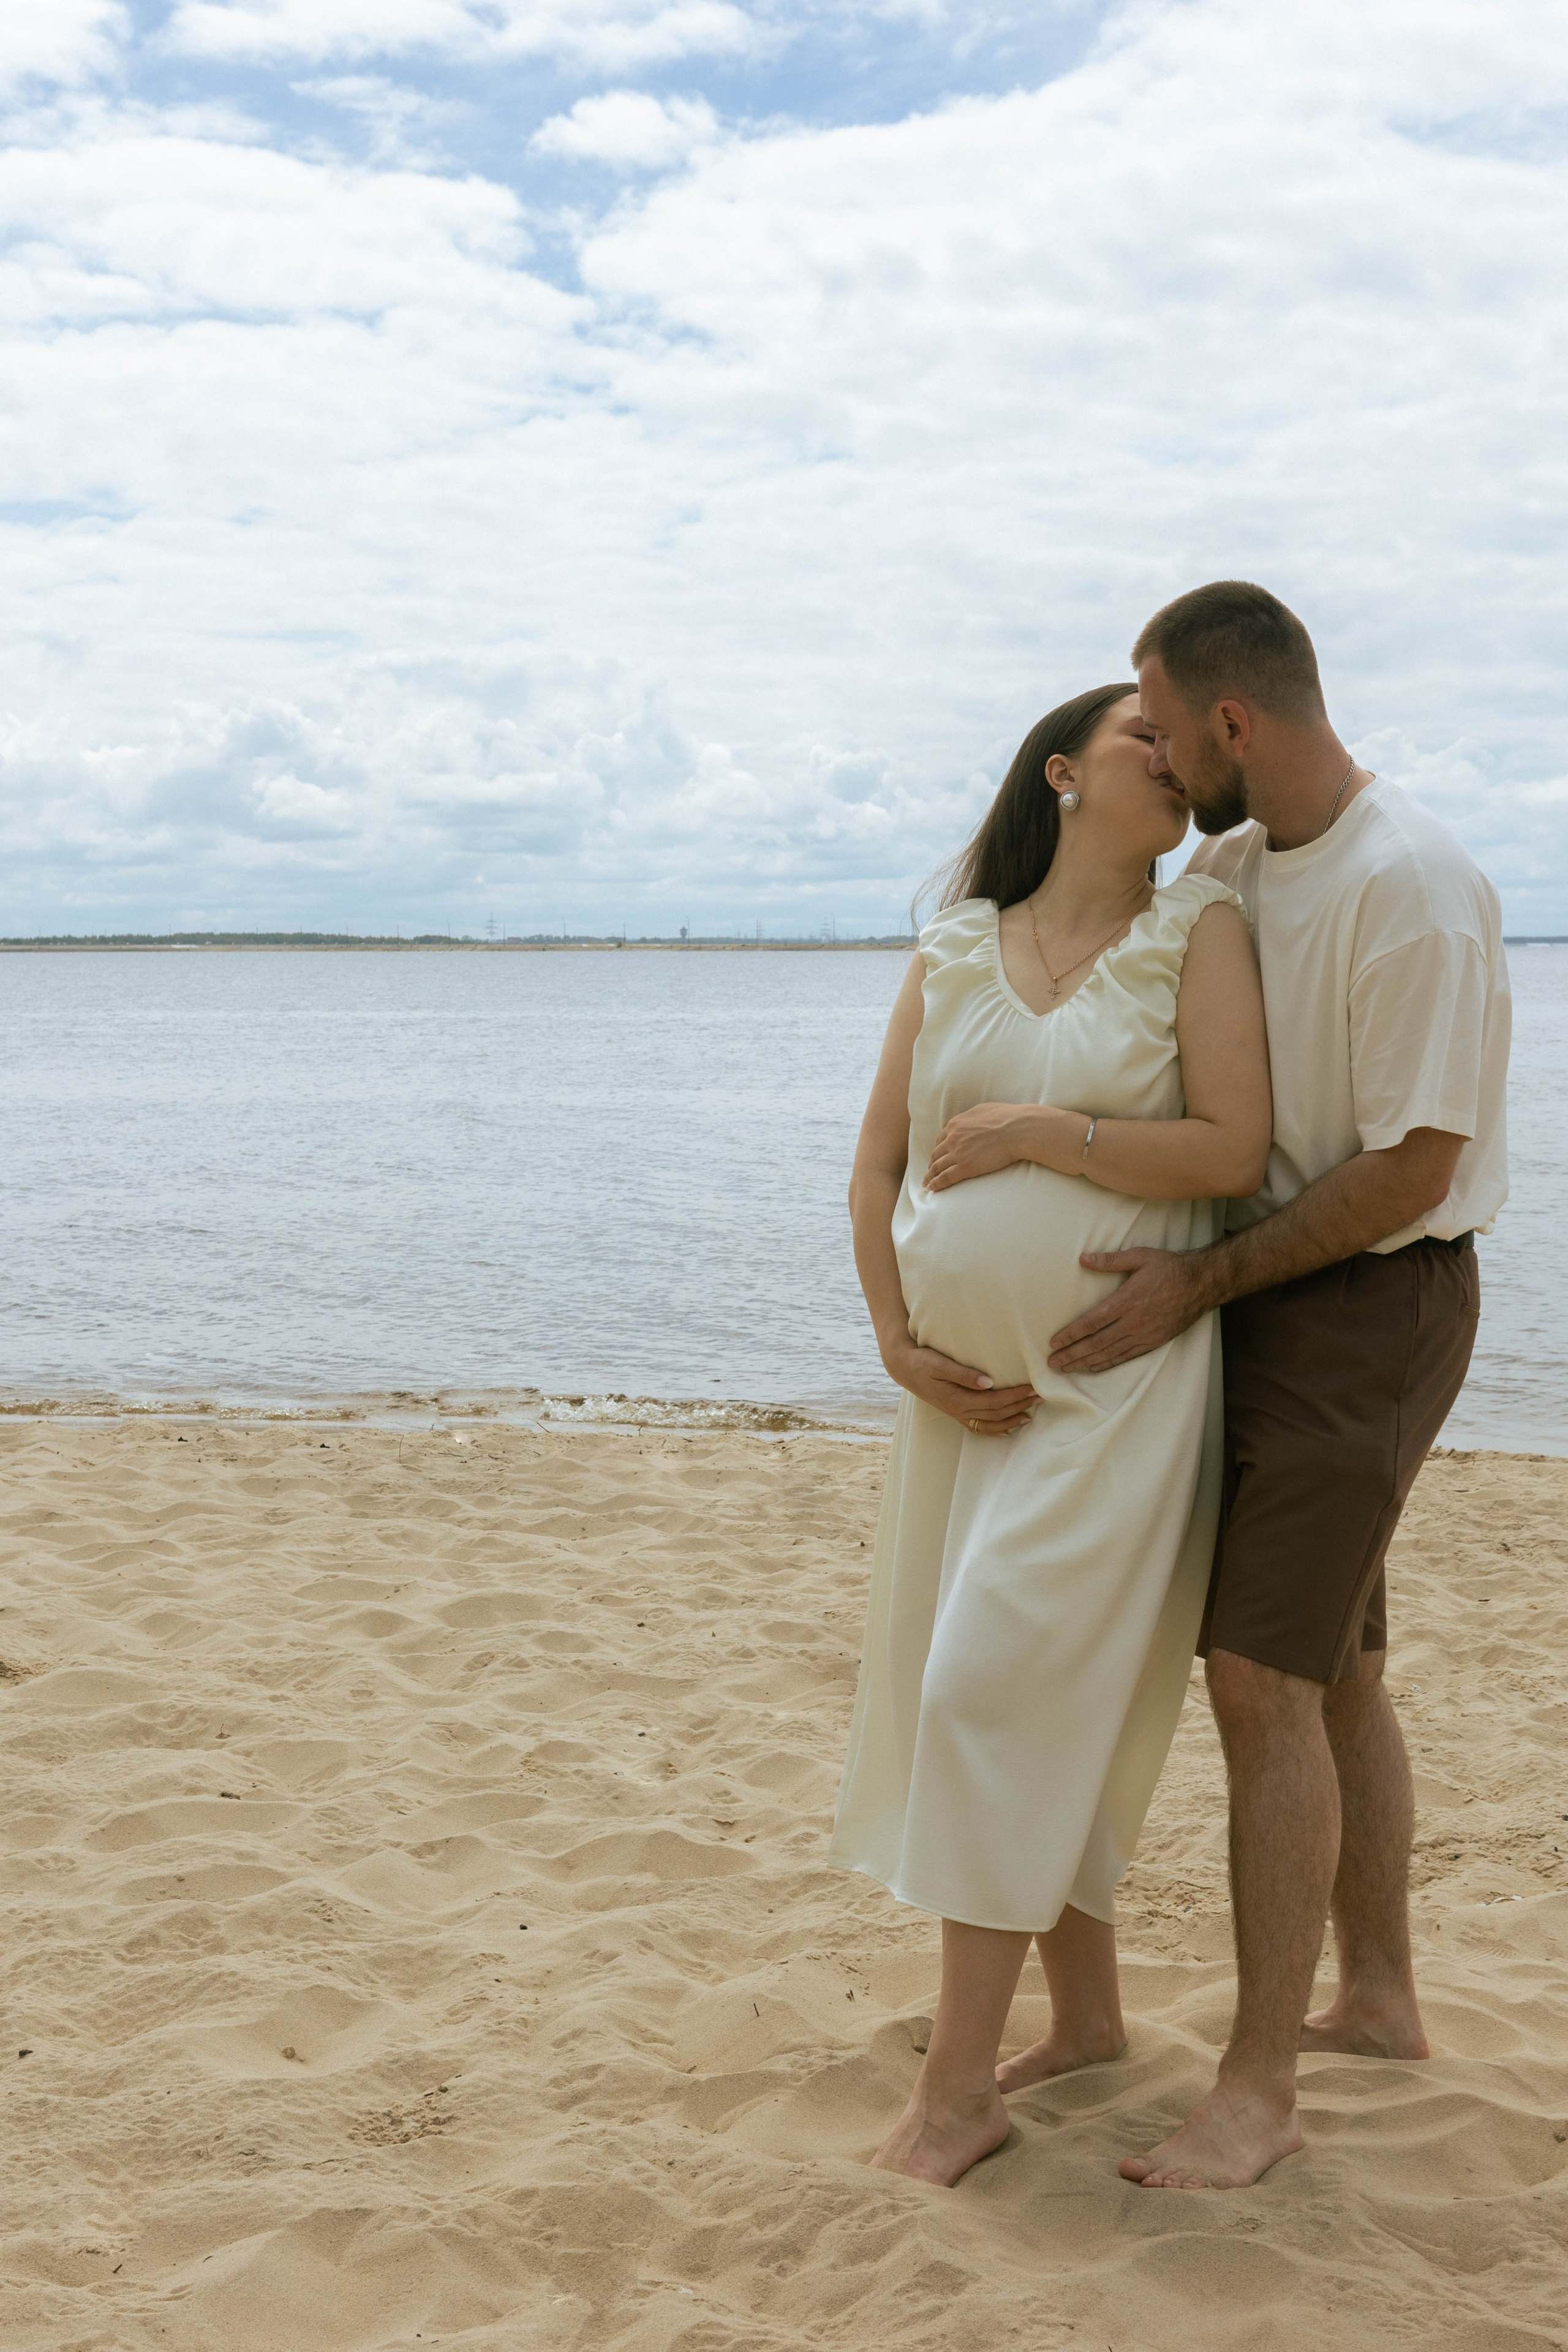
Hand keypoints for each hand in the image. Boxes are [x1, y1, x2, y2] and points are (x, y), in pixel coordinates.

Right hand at [884, 1339, 1037, 1433]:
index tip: (1033, 1387)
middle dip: (1020, 1406)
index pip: (995, 1401)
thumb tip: (989, 1382)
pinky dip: (996, 1430)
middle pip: (997, 1414)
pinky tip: (1008, 1429)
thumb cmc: (922, 1361)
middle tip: (1040, 1397)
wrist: (903, 1368)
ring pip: (990, 1424)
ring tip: (1030, 1415)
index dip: (1016, 1396)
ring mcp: (957, 1415)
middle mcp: (959, 1411)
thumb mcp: (940, 1364)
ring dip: (1011, 1421)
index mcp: (958, 1399)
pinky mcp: (956, 1413)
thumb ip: (964, 1374)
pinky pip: (979, 1428)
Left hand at [925, 1103, 1037, 1191]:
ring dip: (930, 1176)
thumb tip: (971, 1121)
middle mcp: (952, 1138)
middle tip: (930, 1172)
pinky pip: (945, 1178)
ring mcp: (958, 1153)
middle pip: (937, 1154)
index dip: (938, 1150)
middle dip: (932, 1164)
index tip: (937, 1157)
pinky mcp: (965, 1167)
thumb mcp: (983, 1110)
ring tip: (927, 1184)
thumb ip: (971, 1118)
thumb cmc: (1006, 1118)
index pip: (941, 1139)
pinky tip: (932, 1189)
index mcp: (955, 1124)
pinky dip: (936, 1184)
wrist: (1017, 1129)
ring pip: (937, 1167)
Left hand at [1047, 1247, 1208, 1373]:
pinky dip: (1109, 1363)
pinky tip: (1094, 1367)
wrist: (1202, 1284)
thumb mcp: (1140, 1256)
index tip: (1054, 1342)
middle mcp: (1133, 1322)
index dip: (1071, 1334)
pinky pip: (1127, 1357)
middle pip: (1096, 1343)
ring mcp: (1144, 1334)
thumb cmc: (1169, 1267)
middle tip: (1052, 1363)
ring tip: (1066, 1368)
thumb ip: (1110, 1260)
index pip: (1092, 1322)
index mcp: (1126, 1301)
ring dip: (1085, 1362)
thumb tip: (1083, 1259)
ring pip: (1109, 1353)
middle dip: (1072, 1354)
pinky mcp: (1154, 1342)